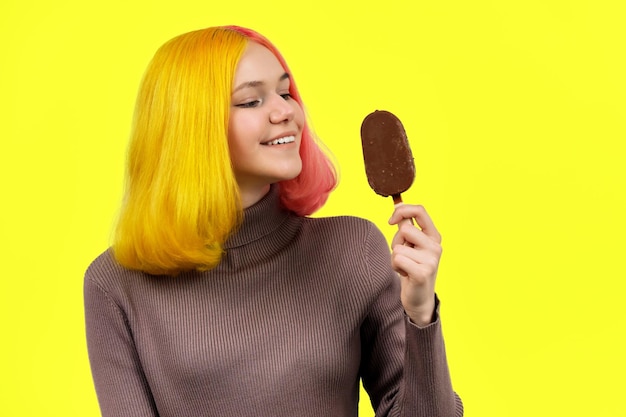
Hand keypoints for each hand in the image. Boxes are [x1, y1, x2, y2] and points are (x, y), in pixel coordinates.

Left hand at [388, 204, 441, 326]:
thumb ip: (406, 226)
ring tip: (404, 266)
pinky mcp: (422, 273)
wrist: (419, 298)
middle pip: (405, 229)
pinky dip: (395, 266)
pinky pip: (397, 259)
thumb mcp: (411, 245)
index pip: (420, 211)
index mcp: (434, 236)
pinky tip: (405, 274)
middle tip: (403, 255)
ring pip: (398, 247)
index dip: (402, 210)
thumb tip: (398, 206)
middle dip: (396, 241)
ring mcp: (431, 260)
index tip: (391, 220)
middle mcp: (435, 246)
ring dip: (395, 257)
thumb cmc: (412, 268)